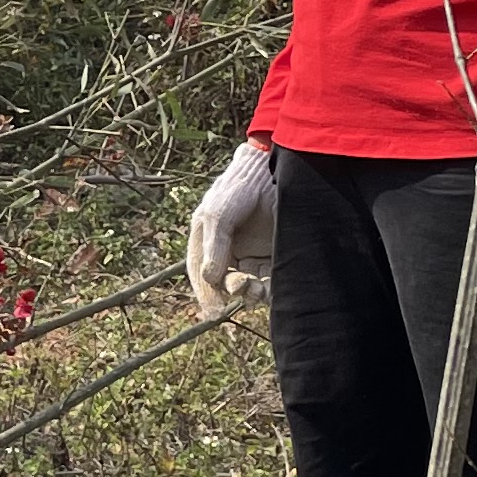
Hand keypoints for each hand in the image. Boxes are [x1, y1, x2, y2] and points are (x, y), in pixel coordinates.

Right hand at [186, 139, 279, 319]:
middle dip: (234, 289)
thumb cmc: (238, 187)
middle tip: (243, 286)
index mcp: (207, 240)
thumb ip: (214, 246)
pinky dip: (270, 288)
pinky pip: (270, 278)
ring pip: (249, 284)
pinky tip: (271, 289)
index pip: (202, 272)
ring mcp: (252, 252)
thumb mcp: (218, 215)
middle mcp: (228, 250)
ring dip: (252, 292)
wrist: (271, 169)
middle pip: (227, 282)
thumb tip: (210, 279)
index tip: (214, 307)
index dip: (206, 292)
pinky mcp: (274, 253)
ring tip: (258, 290)